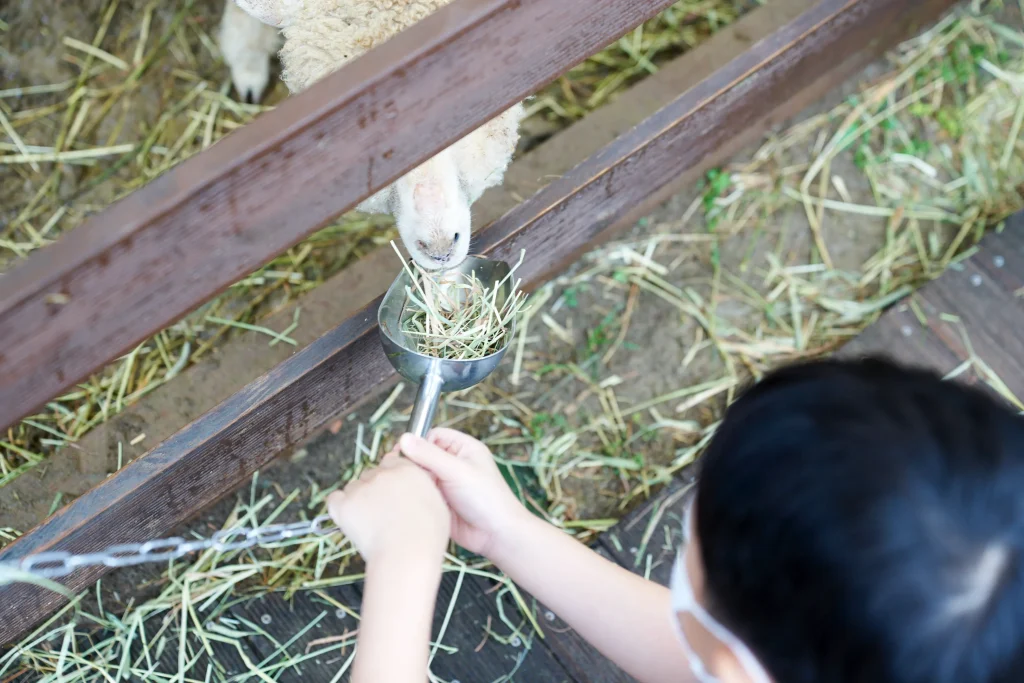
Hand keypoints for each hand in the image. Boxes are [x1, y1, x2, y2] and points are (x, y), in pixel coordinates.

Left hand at [327, 451, 449, 565]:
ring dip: (359, 499)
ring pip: (354, 487)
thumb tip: (415, 491)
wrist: (407, 554)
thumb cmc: (427, 536)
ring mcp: (361, 488)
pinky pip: (334, 500)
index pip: (392, 462)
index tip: (393, 492)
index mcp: (407, 470)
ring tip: (370, 522)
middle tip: (383, 512)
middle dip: (375, 489)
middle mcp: (382, 474)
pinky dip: (340, 507)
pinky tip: (351, 520)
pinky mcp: (344, 505)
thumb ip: (422, 489)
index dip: (391, 477)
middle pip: (372, 474)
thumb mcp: (437, 504)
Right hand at [398, 428, 530, 558]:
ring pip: (420, 475)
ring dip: (414, 481)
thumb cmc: (486, 499)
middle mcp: (455, 463)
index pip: (433, 436)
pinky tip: (410, 501)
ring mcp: (447, 482)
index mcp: (464, 448)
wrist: (495, 535)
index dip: (418, 443)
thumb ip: (429, 455)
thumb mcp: (457, 471)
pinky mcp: (440, 500)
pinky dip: (415, 495)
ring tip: (407, 488)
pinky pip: (421, 492)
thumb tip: (404, 438)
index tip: (403, 454)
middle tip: (403, 473)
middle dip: (413, 463)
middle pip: (424, 455)